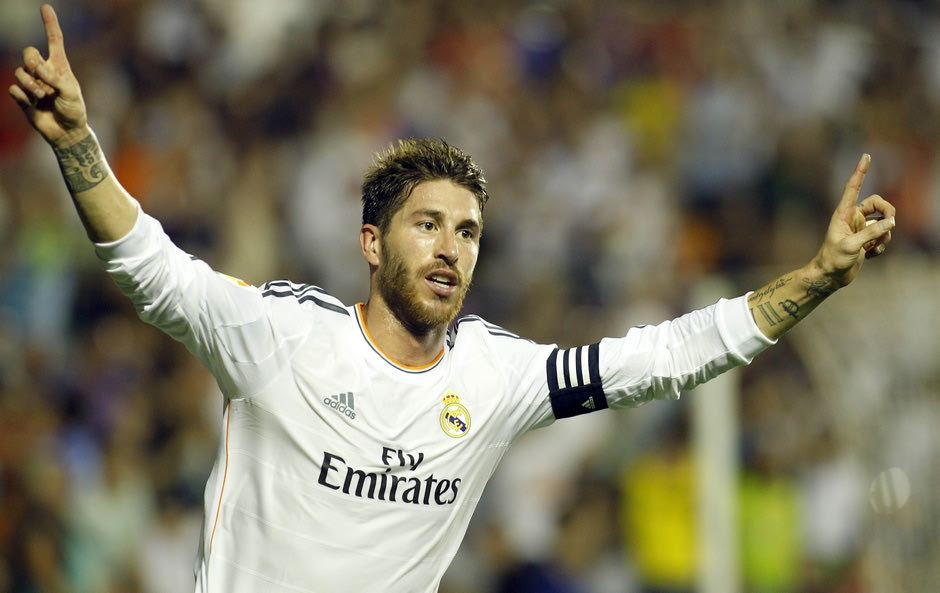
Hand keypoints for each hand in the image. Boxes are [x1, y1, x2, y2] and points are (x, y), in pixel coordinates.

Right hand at [8, 4, 88, 147]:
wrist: (66, 133)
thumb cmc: (74, 111)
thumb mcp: (71, 93)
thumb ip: (55, 78)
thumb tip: (37, 67)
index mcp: (60, 67)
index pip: (54, 40)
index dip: (49, 24)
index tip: (45, 7)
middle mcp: (45, 72)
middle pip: (28, 53)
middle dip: (32, 62)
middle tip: (41, 77)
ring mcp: (33, 84)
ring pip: (20, 72)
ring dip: (30, 84)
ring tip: (42, 97)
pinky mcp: (23, 97)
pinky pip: (14, 89)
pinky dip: (22, 96)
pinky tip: (33, 104)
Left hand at [812, 154, 895, 287]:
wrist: (830, 277)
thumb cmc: (833, 260)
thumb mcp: (851, 246)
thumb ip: (871, 233)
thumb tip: (891, 222)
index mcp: (843, 213)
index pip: (853, 187)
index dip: (860, 172)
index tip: (866, 156)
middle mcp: (853, 218)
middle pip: (879, 203)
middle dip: (889, 212)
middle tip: (891, 224)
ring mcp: (861, 228)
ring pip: (884, 222)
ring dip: (884, 235)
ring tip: (872, 249)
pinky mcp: (867, 239)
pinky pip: (883, 236)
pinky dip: (881, 245)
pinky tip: (869, 255)